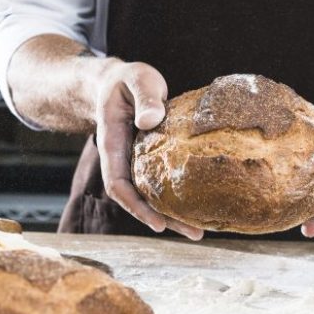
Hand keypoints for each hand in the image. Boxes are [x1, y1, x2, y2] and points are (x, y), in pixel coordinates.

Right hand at [93, 60, 203, 240]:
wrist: (118, 82)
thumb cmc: (128, 79)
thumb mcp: (136, 79)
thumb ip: (144, 97)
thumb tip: (149, 122)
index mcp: (113, 144)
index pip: (118, 184)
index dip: (136, 206)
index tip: (158, 223)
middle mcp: (123, 159)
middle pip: (137, 199)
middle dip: (163, 220)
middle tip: (194, 234)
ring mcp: (136, 162)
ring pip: (150, 195)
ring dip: (173, 214)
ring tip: (200, 230)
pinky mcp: (150, 160)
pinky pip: (160, 183)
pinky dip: (176, 197)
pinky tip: (198, 206)